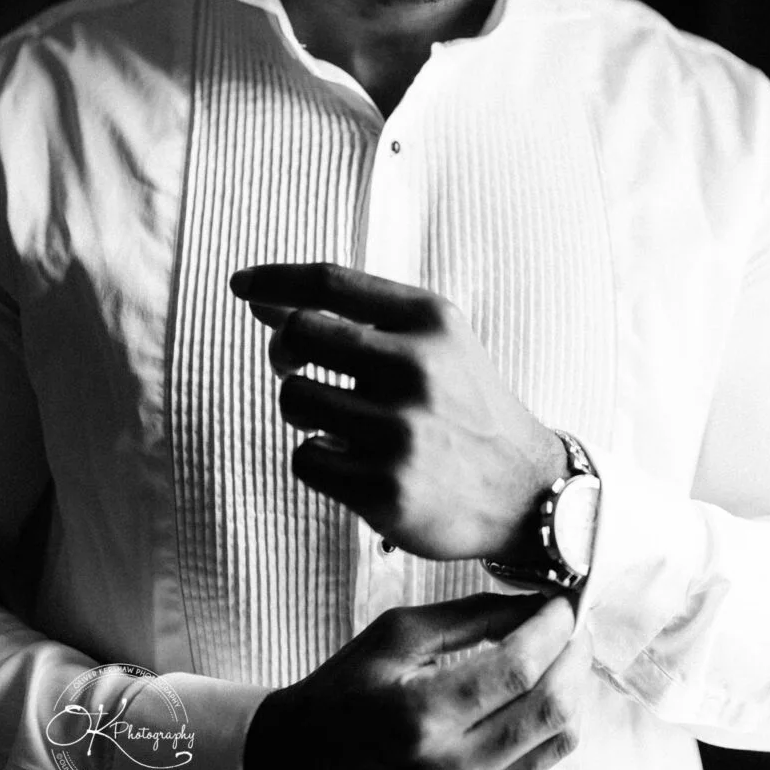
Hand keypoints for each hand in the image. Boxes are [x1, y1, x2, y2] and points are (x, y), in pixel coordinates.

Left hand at [229, 262, 566, 560]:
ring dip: (302, 409)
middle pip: (300, 332)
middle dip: (284, 350)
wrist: (527, 490)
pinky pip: (305, 457)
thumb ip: (359, 317)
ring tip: (338, 421)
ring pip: (294, 398)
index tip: (242, 285)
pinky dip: (318, 458)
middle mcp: (418, 367)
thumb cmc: (464, 406)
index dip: (274, 279)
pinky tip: (352, 462)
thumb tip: (262, 301)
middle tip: (295, 366)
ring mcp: (402, 430)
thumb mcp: (435, 343)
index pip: (330, 282)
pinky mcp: (386, 488)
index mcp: (431, 320)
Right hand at [242, 592, 589, 769]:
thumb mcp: (395, 634)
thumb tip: (534, 602)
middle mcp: (449, 769)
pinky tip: (542, 688)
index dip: (553, 628)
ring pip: (558, 740)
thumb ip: (469, 616)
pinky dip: (553, 721)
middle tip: (573, 621)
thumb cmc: (340, 691)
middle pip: (551, 708)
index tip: (564, 599)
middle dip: (575, 654)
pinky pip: (539, 765)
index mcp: (421, 717)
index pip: (517, 670)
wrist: (298, 769)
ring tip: (564, 651)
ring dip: (574, 688)